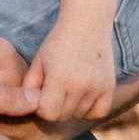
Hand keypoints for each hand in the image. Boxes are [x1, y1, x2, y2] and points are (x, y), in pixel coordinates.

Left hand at [21, 18, 115, 133]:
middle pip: (63, 116)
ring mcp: (97, 87)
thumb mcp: (38, 62)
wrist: (87, 23)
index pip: (48, 114)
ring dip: (71, 108)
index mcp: (59, 78)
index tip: (42, 94)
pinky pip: (98, 112)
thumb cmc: (57, 43)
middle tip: (54, 90)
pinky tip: (83, 97)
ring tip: (68, 88)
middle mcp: (80, 85)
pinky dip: (89, 110)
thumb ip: (29, 87)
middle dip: (55, 107)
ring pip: (79, 115)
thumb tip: (29, 109)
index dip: (42, 107)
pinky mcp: (109, 87)